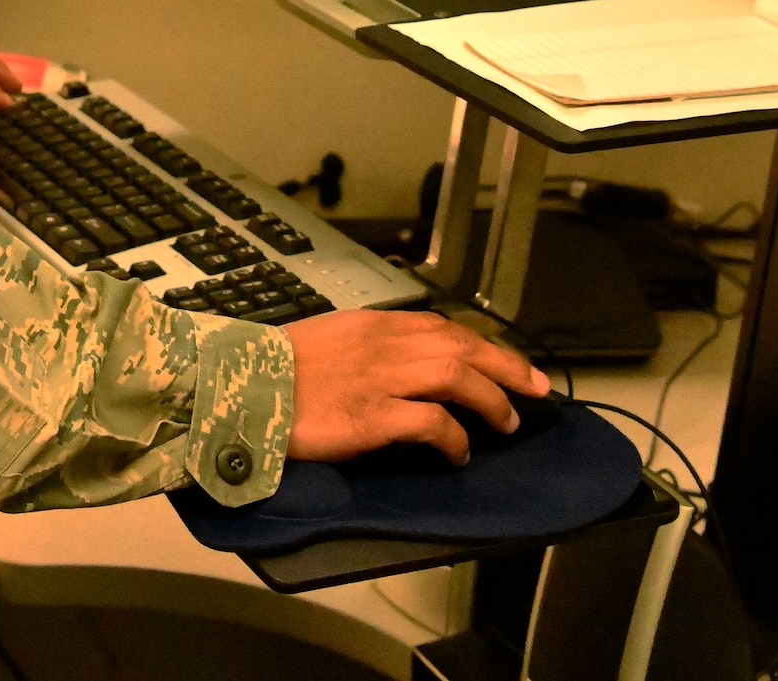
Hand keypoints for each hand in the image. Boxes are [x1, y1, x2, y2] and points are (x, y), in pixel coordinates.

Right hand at [284, 310, 548, 464]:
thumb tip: (398, 361)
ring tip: (507, 423)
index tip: (509, 362)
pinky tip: (460, 454)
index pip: (441, 327)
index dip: (483, 344)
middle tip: (536, 389)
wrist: (240, 385)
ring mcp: (381, 379)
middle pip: (461, 347)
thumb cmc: (276, 368)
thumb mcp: (328, 338)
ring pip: (457, 378)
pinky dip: (455, 438)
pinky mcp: (374, 417)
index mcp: (372, 324)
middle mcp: (384, 345)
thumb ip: (365, 345)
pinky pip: (432, 423)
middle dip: (506, 367)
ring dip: (491, 401)